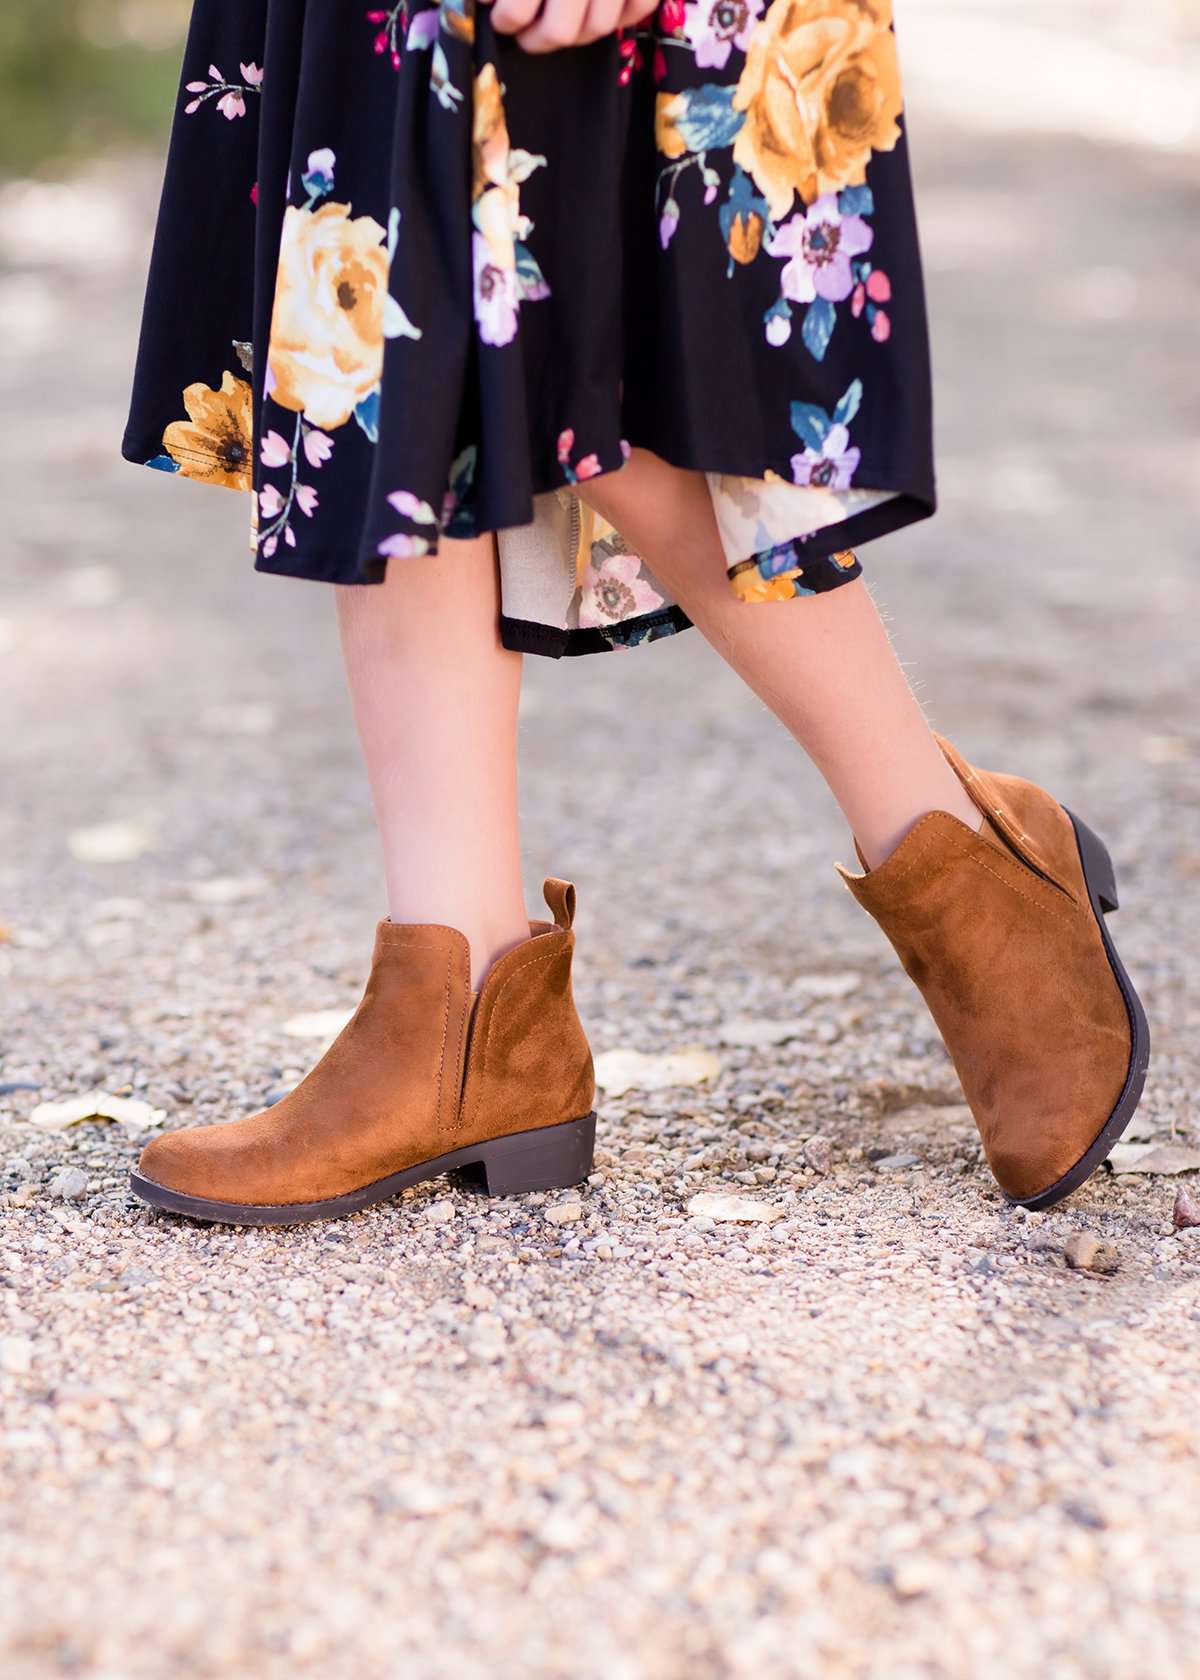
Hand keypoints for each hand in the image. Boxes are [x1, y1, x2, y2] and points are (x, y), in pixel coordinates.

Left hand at [488, 0, 658, 53]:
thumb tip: (482, 2)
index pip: (517, 12)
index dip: (504, 19)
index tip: (496, 16)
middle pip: (559, 32)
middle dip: (536, 38)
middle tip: (523, 30)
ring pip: (597, 27)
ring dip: (575, 31)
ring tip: (558, 20)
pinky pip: (639, 9)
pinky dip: (621, 15)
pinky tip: (598, 7)